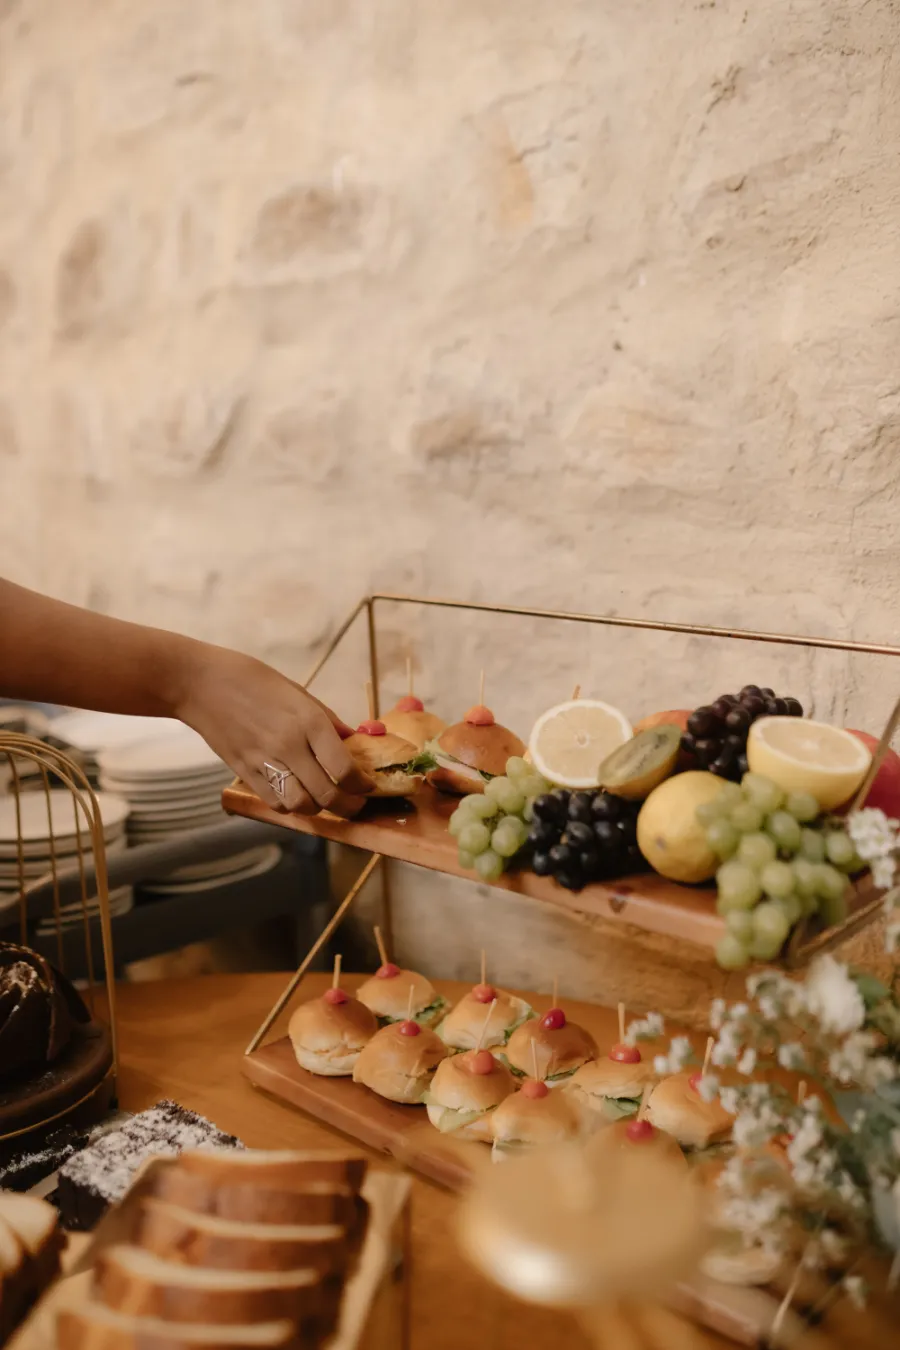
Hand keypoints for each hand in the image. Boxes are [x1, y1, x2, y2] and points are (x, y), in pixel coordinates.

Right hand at [177, 645, 373, 816]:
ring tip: (325, 801)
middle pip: (327, 795)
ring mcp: (265, 762)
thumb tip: (352, 741)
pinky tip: (297, 795)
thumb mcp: (298, 692)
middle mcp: (289, 746)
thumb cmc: (253, 680)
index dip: (362, 785)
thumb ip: (327, 721)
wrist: (201, 684)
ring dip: (318, 810)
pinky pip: (275, 803)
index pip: (345, 769)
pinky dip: (291, 806)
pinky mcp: (244, 772)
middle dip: (349, 806)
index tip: (367, 786)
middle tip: (355, 804)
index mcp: (308, 721)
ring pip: (301, 806)